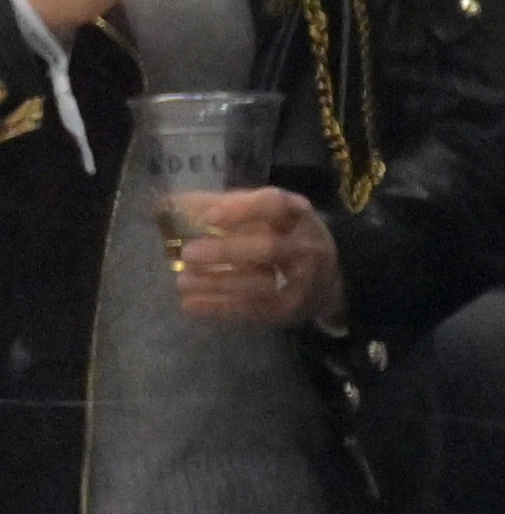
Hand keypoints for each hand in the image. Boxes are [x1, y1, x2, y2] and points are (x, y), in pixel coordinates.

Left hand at [161, 186, 340, 330]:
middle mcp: (305, 246)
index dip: (242, 210)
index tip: (209, 218)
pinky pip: (254, 310)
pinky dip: (220, 308)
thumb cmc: (282, 236)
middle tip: (188, 253)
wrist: (325, 280)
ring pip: (260, 285)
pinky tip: (190, 304)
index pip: (275, 204)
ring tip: (182, 281)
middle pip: (269, 249)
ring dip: (217, 283)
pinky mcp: (289, 308)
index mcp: (297, 214)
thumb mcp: (263, 214)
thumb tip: (170, 203)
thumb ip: (222, 206)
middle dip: (226, 251)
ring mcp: (301, 281)